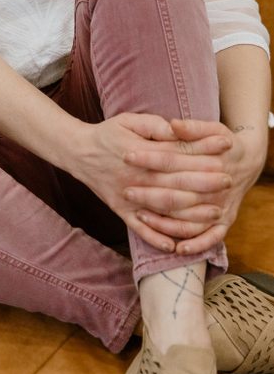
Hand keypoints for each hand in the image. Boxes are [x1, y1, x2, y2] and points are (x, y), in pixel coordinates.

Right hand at [67, 112, 232, 251]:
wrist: (78, 152)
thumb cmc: (107, 134)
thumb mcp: (128, 120)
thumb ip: (152, 124)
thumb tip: (174, 129)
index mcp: (140, 154)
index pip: (177, 155)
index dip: (202, 154)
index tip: (224, 152)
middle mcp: (136, 178)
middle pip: (176, 183)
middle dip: (204, 183)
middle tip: (228, 182)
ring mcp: (128, 197)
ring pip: (163, 210)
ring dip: (189, 214)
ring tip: (214, 214)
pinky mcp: (121, 211)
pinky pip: (139, 229)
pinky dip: (156, 238)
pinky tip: (174, 245)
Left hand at [123, 118, 265, 254]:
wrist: (248, 161)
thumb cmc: (222, 142)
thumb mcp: (212, 128)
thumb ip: (192, 128)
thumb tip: (173, 124)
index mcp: (211, 161)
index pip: (173, 159)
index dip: (149, 157)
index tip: (127, 156)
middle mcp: (217, 186)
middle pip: (177, 192)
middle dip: (149, 192)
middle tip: (126, 191)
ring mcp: (221, 206)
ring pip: (189, 219)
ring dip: (164, 220)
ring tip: (139, 214)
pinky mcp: (225, 222)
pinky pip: (210, 237)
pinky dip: (195, 245)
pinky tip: (176, 248)